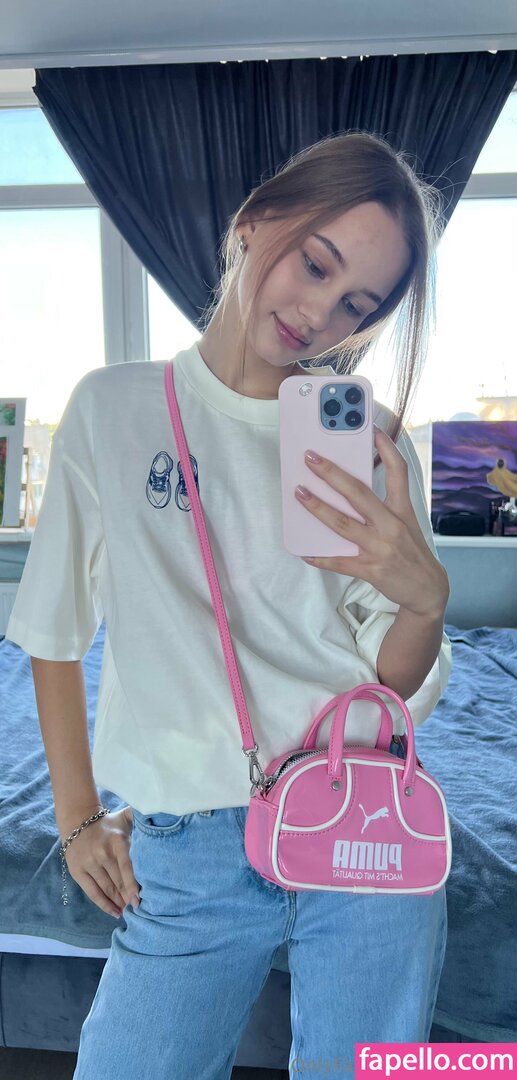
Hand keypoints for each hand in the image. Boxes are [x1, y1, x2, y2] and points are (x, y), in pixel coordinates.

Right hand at [62, 805, 140, 918]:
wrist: (78, 821)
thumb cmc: (109, 824)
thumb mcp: (125, 817)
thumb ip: (140, 817)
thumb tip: (161, 815)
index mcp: (116, 841)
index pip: (127, 867)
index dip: (133, 885)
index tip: (140, 900)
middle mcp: (102, 853)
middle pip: (117, 881)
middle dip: (128, 897)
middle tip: (139, 909)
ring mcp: (88, 863)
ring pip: (106, 889)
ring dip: (118, 903)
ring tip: (129, 912)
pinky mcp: (77, 871)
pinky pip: (92, 892)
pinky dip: (104, 905)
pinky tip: (115, 913)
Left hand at [295, 428, 448, 618]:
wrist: (428, 590)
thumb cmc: (412, 552)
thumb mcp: (407, 523)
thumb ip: (384, 506)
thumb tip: (350, 489)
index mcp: (402, 510)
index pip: (398, 472)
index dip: (386, 448)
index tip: (372, 429)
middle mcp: (391, 525)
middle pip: (358, 494)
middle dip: (332, 474)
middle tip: (310, 458)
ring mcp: (380, 548)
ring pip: (343, 524)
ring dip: (318, 508)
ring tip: (299, 493)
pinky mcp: (371, 569)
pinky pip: (339, 562)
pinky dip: (321, 558)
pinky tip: (305, 552)